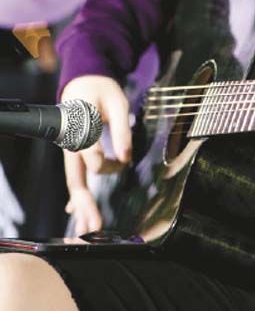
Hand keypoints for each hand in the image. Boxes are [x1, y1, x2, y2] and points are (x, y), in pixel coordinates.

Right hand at [61, 75, 131, 233]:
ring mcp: (71, 151)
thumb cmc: (102, 91)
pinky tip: (78, 215)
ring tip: (89, 228)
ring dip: (82, 206)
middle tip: (94, 224)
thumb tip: (127, 156)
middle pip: (76, 176)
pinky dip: (78, 197)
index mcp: (80, 126)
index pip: (89, 152)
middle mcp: (72, 143)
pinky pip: (76, 178)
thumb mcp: (118, 102)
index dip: (105, 161)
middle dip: (85, 202)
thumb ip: (122, 129)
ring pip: (75, 181)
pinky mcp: (75, 155)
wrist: (82, 82)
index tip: (122, 160)